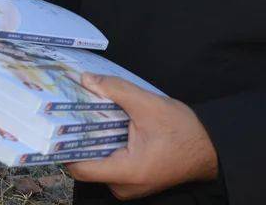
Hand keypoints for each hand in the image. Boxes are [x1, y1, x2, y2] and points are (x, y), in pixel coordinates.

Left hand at [66, 73, 218, 200]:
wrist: (209, 150)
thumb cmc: (184, 132)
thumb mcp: (149, 105)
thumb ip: (117, 91)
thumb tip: (86, 80)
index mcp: (126, 172)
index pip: (79, 166)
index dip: (64, 145)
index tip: (56, 122)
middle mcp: (123, 186)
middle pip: (86, 163)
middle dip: (78, 136)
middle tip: (69, 110)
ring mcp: (127, 185)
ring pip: (97, 161)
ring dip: (92, 138)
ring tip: (86, 112)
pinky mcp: (132, 178)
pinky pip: (109, 162)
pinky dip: (105, 143)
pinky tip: (105, 122)